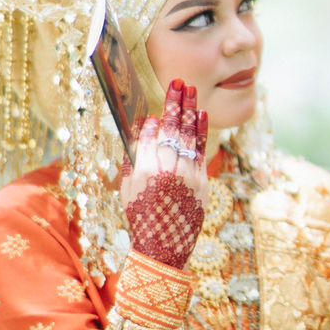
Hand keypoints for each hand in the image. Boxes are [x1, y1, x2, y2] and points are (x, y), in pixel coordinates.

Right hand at [120, 79, 208, 267]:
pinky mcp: (202, 181)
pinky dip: (201, 130)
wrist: (165, 247)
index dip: (153, 121)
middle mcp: (167, 170)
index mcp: (144, 171)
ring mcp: (187, 174)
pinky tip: (200, 114)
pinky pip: (202, 149)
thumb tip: (141, 132)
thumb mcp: (128, 190)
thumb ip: (132, 160)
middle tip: (176, 82)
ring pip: (189, 134)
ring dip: (189, 109)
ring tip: (189, 89)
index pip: (150, 136)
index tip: (153, 113)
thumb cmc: (141, 218)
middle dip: (174, 102)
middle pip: (172, 128)